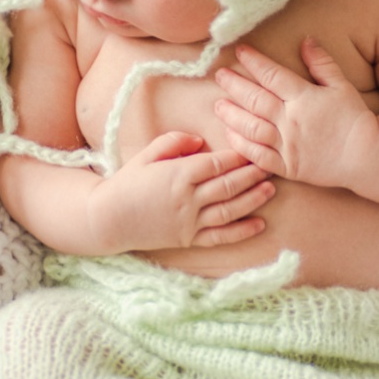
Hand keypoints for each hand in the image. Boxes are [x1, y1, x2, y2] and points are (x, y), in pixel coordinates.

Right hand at [90, 131, 274, 253]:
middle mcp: (187, 199)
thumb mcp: (146, 154)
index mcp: (178, 174)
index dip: (237, 156)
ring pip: (229, 210)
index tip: (252, 148)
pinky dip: (241, 231)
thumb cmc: (127, 183)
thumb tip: (200, 140)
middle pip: (228, 185)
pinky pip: (220, 236)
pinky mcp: (188, 239)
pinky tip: (260, 224)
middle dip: (252, 174)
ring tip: (270, 188)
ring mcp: (189, 221)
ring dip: (253, 199)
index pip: (216, 163)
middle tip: (271, 164)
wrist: (108, 218)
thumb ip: (174, 141)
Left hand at [214, 39, 377, 186]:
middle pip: (255, 100)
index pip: (272, 75)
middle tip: (219, 75)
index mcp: (304, 98)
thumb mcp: (342, 85)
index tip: (240, 50)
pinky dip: (242, 145)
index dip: (254, 61)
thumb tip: (306, 40)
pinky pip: (258, 156)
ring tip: (218, 105)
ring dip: (232, 115)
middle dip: (234, 85)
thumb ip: (322, 63)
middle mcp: (291, 120)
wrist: (366, 155)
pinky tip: (230, 135)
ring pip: (251, 128)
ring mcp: (287, 145)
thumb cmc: (355, 119)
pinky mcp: (287, 166)